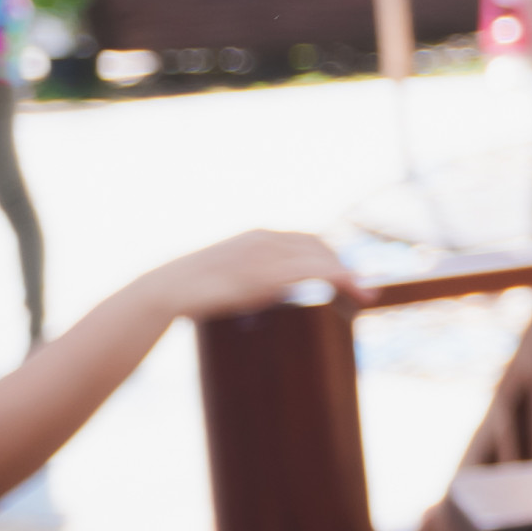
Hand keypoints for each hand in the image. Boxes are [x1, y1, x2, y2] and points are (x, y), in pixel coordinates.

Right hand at [142, 230, 347, 324]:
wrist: (167, 290)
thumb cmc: (196, 289)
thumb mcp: (232, 275)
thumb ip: (256, 277)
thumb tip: (275, 291)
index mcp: (259, 236)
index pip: (308, 241)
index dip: (333, 257)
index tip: (350, 275)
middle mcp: (266, 239)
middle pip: (320, 248)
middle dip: (345, 267)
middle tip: (364, 289)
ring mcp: (266, 255)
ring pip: (321, 259)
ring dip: (348, 276)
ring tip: (364, 294)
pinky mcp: (265, 275)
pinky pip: (312, 272)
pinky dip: (338, 278)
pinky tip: (351, 289)